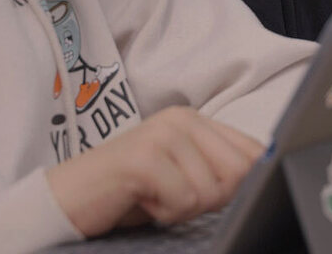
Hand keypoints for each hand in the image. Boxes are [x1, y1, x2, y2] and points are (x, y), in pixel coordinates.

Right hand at [46, 106, 262, 236]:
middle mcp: (181, 118)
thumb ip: (219, 170)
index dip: (241, 185)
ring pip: (211, 191)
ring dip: (183, 208)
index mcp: (195, 119)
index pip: (254, 152)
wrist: (69, 200)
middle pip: (239, 172)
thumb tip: (262, 174)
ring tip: (153, 197)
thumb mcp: (183, 177)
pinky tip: (142, 201)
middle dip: (211, 199)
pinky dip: (165, 213)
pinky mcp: (144, 158)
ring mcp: (162, 134)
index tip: (203, 192)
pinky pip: (184, 200)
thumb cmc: (129, 193)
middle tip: (173, 196)